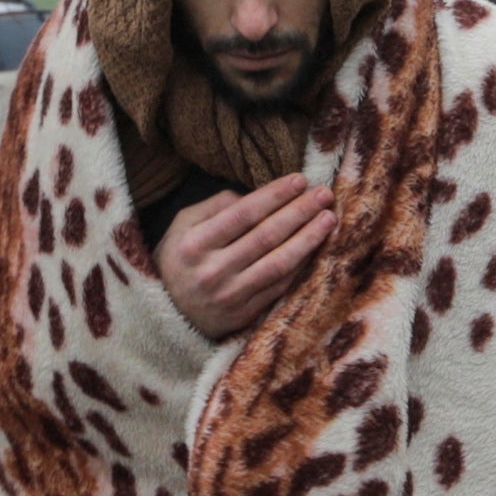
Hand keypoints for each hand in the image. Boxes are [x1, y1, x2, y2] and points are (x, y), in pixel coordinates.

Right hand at [155, 178, 333, 342]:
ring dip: (308, 239)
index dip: (275, 195)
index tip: (300, 180)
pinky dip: (301, 265)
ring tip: (328, 219)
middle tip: (324, 194)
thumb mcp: (184, 224)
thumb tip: (260, 197)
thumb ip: (217, 206)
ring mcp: (230, 296)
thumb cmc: (179, 258)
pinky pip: (280, 286)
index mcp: (195, 244)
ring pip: (279, 264)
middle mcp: (213, 271)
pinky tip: (315, 247)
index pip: (244, 214)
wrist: (166, 312)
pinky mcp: (244, 315)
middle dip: (300, 212)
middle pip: (266, 236)